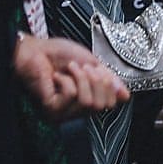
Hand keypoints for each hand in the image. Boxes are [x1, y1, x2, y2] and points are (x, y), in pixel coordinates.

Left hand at [13, 33, 129, 119]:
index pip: (110, 104)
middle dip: (96, 81)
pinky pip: (72, 95)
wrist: (37, 50)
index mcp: (87, 100)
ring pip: (88, 102)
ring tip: (70, 69)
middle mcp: (75, 111)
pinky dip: (67, 80)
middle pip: (102, 105)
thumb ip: (109, 80)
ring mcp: (63, 113)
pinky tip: (56, 77)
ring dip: (81, 78)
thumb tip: (126, 95)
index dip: (109, 85)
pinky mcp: (51, 109)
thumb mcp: (92, 64)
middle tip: (83, 68)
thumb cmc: (59, 55)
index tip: (98, 69)